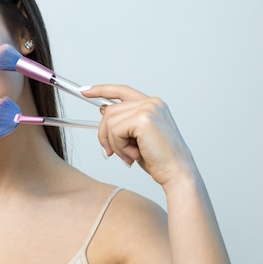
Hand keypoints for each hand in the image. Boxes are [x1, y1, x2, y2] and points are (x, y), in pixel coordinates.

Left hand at [81, 84, 198, 186]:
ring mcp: (148, 108)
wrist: (177, 173)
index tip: (85, 90)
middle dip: (104, 134)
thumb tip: (104, 111)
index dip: (101, 89)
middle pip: (110, 110)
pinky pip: (114, 130)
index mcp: (152, 105)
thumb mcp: (136, 138)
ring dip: (114, 143)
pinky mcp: (144, 119)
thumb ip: (123, 122)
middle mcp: (152, 103)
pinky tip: (133, 154)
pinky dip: (119, 146)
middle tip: (111, 152)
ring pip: (109, 121)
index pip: (122, 91)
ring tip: (129, 155)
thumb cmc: (159, 160)